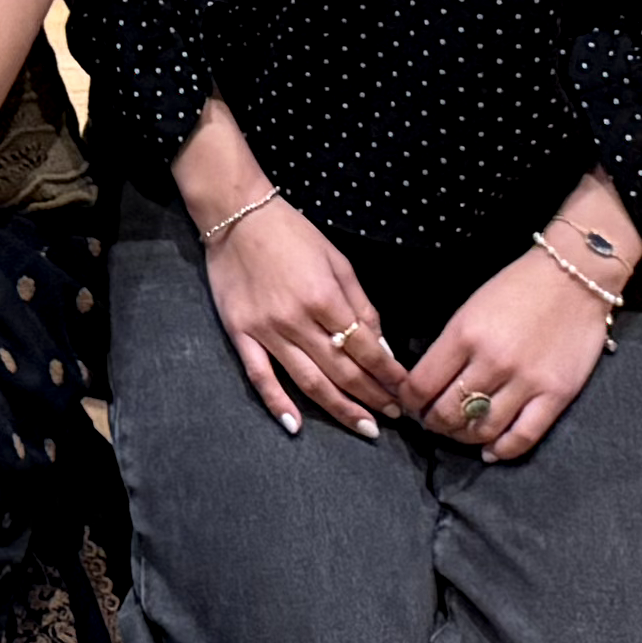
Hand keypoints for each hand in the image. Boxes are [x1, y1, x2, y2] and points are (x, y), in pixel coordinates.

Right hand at [199, 197, 407, 438]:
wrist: (236, 215)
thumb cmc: (292, 234)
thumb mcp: (337, 261)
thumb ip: (360, 305)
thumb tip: (381, 347)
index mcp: (324, 298)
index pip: (365, 349)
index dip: (389, 374)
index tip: (405, 389)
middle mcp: (296, 320)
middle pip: (342, 372)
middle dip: (373, 397)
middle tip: (393, 416)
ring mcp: (266, 330)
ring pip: (309, 382)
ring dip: (341, 409)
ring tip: (365, 427)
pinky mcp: (240, 333)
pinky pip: (259, 376)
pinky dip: (277, 403)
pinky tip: (296, 425)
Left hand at [398, 248, 617, 465]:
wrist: (573, 277)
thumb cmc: (516, 288)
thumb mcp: (469, 309)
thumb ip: (450, 346)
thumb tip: (428, 383)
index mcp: (464, 335)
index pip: (422, 385)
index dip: (409, 402)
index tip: (409, 404)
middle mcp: (492, 362)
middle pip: (448, 413)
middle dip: (433, 423)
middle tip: (432, 422)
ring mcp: (526, 381)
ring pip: (482, 429)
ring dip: (463, 438)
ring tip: (458, 433)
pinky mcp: (556, 396)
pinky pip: (523, 437)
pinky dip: (502, 450)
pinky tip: (490, 450)